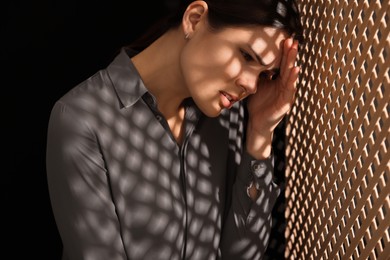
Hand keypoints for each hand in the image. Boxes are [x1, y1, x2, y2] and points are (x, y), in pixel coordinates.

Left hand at [245, 38, 299, 158]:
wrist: (257, 122)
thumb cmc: (258, 104)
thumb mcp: (257, 85)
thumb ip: (259, 74)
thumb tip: (252, 59)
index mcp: (278, 80)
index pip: (282, 63)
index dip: (283, 52)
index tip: (284, 38)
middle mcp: (284, 85)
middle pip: (288, 66)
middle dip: (289, 53)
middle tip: (291, 39)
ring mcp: (286, 93)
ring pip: (290, 75)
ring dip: (292, 62)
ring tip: (294, 50)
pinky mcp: (286, 102)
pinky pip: (290, 89)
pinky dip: (293, 79)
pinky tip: (295, 71)